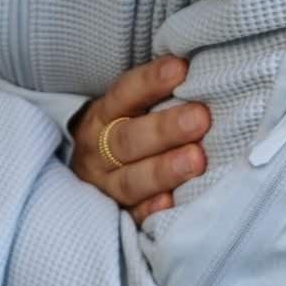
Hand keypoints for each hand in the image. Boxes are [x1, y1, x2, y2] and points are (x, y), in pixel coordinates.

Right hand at [67, 56, 210, 228]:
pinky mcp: (115, 215)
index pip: (124, 94)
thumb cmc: (122, 134)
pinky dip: (150, 209)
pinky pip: (132, 216)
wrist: (86, 178)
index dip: (150, 82)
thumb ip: (154, 96)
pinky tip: (171, 202)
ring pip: (131, 179)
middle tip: (200, 119)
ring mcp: (104, 186)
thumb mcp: (124, 111)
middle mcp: (98, 151)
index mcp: (102, 117)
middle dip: (165, 129)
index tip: (180, 69)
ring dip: (164, 169)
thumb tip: (196, 71)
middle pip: (128, 140)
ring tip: (196, 159)